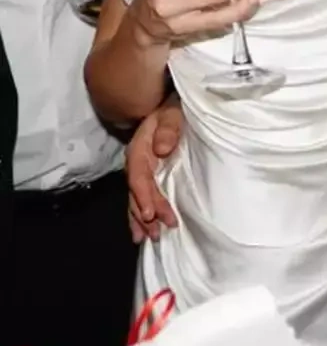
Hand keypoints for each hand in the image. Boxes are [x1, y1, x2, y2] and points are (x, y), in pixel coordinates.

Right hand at [126, 100, 182, 242]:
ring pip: (137, 199)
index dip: (144, 197)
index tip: (151, 214)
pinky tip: (144, 230)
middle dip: (146, 215)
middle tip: (158, 233)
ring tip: (151, 238)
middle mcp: (135, 164)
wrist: (167, 108)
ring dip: (143, 220)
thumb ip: (168, 129)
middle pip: (137, 194)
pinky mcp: (147, 176)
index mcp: (139, 149)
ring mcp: (140, 171)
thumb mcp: (171, 113)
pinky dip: (142, 215)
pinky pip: (141, 198)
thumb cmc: (171, 111)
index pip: (139, 178)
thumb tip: (161, 150)